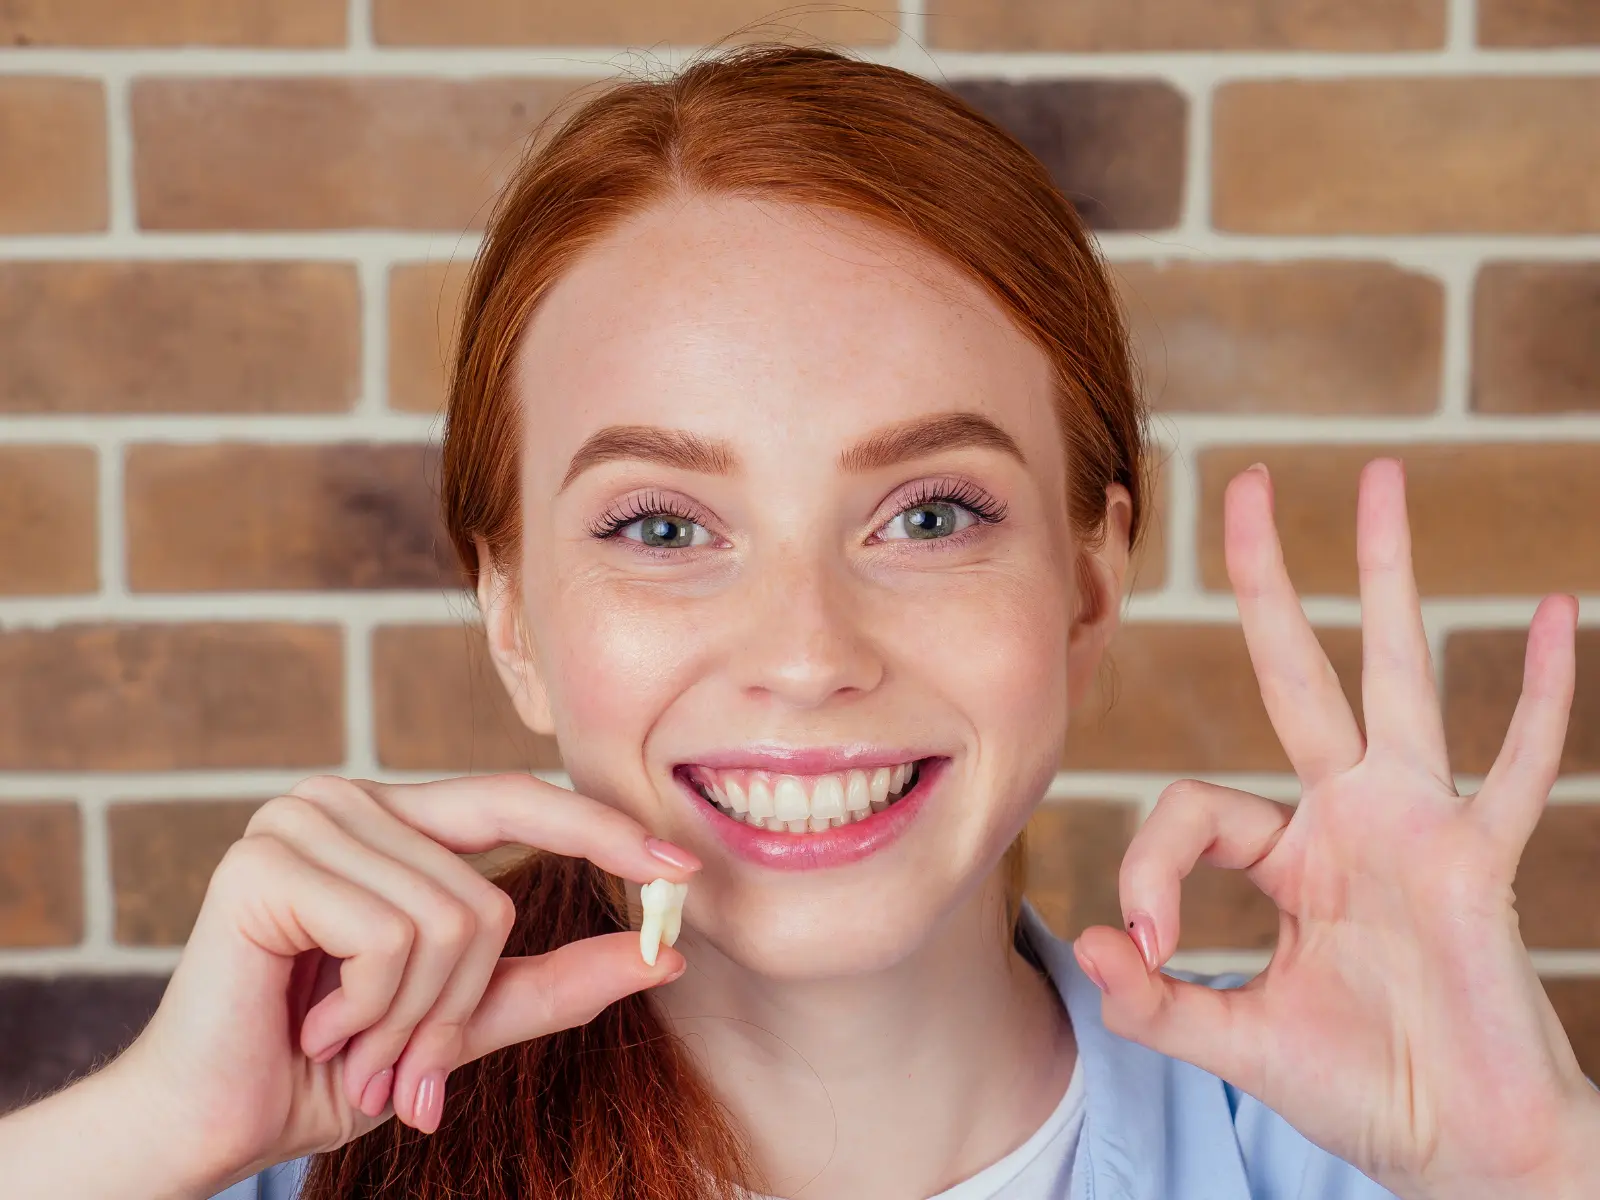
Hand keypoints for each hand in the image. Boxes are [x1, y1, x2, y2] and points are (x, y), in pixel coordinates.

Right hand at [110, 773, 697, 1190]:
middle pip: (490, 894)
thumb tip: (666, 954)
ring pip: (450, 919)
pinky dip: (372, 1009)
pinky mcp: (265, 861)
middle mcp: (347, 799)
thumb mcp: (462, 1021)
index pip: (518, 799)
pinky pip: (392, 935)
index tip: (683, 872)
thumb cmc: (330, 1066)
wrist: (212, 1121)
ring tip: (350, 1046)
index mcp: (393, 820)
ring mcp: (302, 819)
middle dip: (458, 1005)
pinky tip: (314, 1026)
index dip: (602, 831)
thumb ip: (555, 982)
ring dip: (411, 1019)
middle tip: (404, 1066)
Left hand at [1073, 459, 1598, 1198]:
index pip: (1192, 808)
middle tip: (1244, 481)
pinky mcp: (1480, 863)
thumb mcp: (1237, 1042)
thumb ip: (1158, 1004)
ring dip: (1387, 579)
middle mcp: (1348, 816)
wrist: (1463, 1152)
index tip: (1148, 949)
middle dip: (1268, 582)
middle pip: (1298, 672)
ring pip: (1398, 677)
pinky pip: (1517, 766)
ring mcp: (1418, 827)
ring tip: (1383, 477)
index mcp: (1287, 852)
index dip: (1151, 871)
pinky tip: (1548, 611)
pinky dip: (1535, 695)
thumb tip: (1088, 947)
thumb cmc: (1361, 1091)